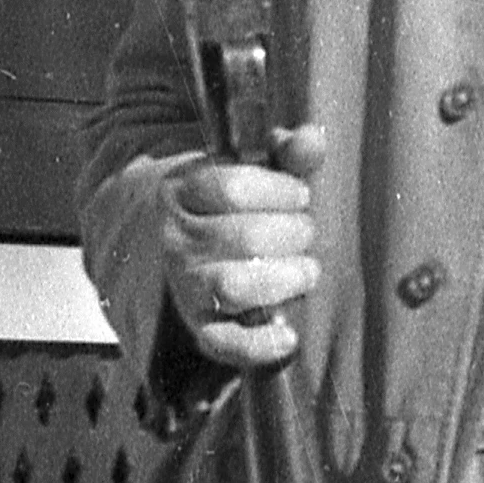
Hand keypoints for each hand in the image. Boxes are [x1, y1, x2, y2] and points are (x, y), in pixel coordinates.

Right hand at [158, 126, 324, 370]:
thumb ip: (284, 154)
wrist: (168, 244)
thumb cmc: (225, 203)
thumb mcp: (247, 169)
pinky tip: (288, 336)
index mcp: (183, 190)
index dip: (279, 190)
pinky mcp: (197, 327)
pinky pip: (223, 343)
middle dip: (292, 233)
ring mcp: (184, 285)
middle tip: (305, 232)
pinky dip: (259, 345)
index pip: (233, 186)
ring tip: (307, 271)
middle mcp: (176, 239)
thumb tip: (314, 137)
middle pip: (243, 237)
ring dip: (283, 280)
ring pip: (232, 287)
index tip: (299, 194)